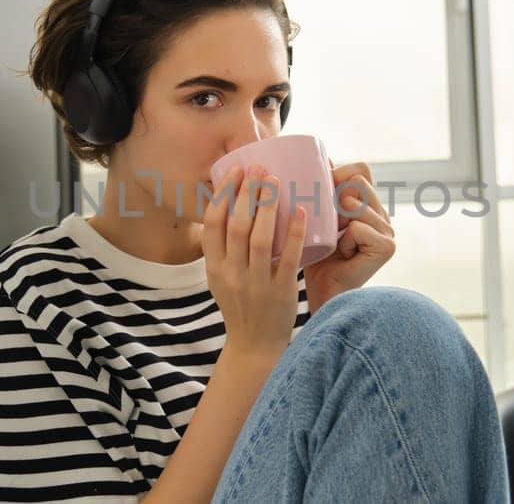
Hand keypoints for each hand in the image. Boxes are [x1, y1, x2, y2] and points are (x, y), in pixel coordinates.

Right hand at [201, 164, 309, 357]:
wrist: (254, 346)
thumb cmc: (240, 306)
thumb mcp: (220, 278)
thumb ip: (222, 248)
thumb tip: (229, 205)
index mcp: (214, 268)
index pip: (212, 224)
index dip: (222, 195)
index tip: (234, 171)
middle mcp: (232, 274)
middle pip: (237, 225)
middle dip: (247, 192)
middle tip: (258, 167)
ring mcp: (256, 283)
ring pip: (260, 238)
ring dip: (268, 207)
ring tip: (276, 182)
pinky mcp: (281, 291)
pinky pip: (288, 257)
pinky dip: (295, 232)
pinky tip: (301, 211)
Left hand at [302, 161, 394, 311]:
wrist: (320, 292)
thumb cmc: (314, 256)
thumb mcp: (315, 215)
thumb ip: (321, 188)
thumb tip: (320, 154)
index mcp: (369, 204)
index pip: (359, 170)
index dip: (338, 175)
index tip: (322, 197)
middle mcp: (383, 215)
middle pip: (358, 182)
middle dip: (334, 200)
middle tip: (329, 227)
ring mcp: (388, 231)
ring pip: (355, 204)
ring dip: (336, 224)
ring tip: (336, 244)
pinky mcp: (387, 247)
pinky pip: (357, 227)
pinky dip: (343, 241)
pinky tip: (343, 256)